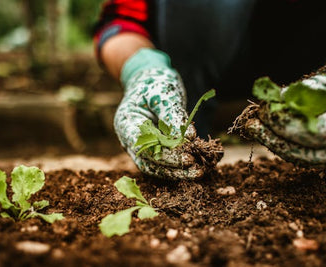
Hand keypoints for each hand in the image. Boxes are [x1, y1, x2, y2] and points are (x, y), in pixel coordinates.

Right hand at [115, 48, 207, 178]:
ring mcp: (139, 146)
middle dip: (174, 168)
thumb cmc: (155, 83)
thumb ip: (173, 115)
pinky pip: (163, 162)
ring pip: (156, 167)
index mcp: (126, 123)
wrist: (150, 80)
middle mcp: (129, 139)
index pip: (144, 147)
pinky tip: (196, 167)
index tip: (187, 158)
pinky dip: (178, 167)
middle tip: (197, 169)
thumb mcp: (164, 93)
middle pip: (149, 161)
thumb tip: (189, 138)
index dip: (165, 156)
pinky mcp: (152, 148)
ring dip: (177, 172)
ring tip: (199, 172)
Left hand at [235, 32, 325, 166]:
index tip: (265, 111)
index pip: (319, 134)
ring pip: (305, 158)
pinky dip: (286, 144)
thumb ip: (316, 88)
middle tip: (251, 124)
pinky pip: (307, 154)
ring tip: (254, 127)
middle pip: (308, 154)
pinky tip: (269, 131)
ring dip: (276, 144)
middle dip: (275, 140)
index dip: (288, 125)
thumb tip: (282, 98)